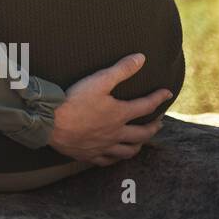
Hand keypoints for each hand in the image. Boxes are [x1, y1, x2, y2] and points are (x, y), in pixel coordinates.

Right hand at [48, 53, 172, 165]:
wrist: (50, 122)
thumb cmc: (74, 100)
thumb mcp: (99, 80)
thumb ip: (121, 70)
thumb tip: (141, 58)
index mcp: (119, 114)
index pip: (146, 106)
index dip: (159, 98)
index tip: (168, 93)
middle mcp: (116, 133)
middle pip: (142, 134)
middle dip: (153, 127)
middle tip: (159, 122)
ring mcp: (103, 146)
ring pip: (127, 151)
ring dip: (138, 145)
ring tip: (141, 141)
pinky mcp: (89, 154)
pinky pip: (107, 161)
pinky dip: (114, 158)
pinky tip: (114, 155)